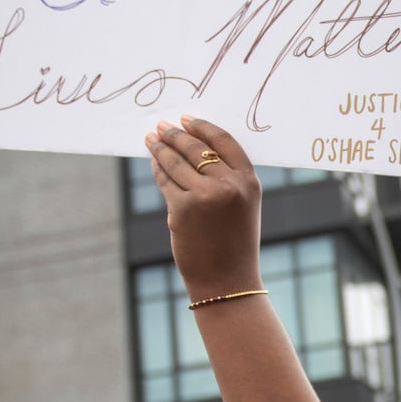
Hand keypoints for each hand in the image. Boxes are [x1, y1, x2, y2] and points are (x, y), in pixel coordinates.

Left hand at [142, 117, 263, 302]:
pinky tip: (153, 163)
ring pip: (177, 163)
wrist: (227, 282)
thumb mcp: (242, 207)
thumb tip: (192, 150)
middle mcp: (229, 185)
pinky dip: (157, 170)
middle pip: (197, 148)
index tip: (186, 119)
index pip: (224, 141)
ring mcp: (205, 196)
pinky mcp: (182, 209)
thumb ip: (227, 179)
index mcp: (249, 181)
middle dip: (176, 135)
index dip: (203, 127)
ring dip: (161, 149)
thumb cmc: (234, 245)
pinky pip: (166, 182)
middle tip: (162, 127)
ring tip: (151, 140)